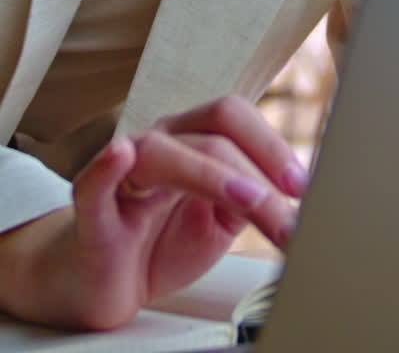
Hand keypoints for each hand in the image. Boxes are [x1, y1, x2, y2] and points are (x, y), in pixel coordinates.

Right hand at [1, 95, 305, 330]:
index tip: (305, 186)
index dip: (272, 146)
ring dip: (212, 176)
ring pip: (166, 153)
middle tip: (288, 208)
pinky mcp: (91, 209)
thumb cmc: (162, 241)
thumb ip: (252, 202)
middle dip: (257, 168)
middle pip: (212, 131)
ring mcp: (124, 172)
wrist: (103, 281)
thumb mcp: (220, 222)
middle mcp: (162, 143)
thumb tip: (300, 202)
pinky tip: (120, 155)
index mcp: (194, 140)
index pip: (235, 119)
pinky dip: (106, 168)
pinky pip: (93, 184)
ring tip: (248, 203)